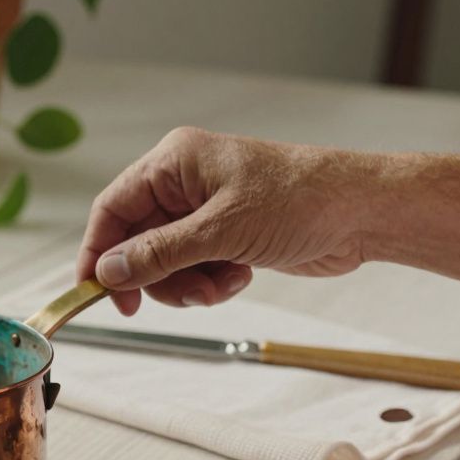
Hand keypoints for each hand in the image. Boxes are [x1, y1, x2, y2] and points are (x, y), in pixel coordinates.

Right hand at [77, 127, 370, 314]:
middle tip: (178, 296)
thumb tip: (108, 272)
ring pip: (164, 262)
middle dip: (156, 275)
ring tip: (220, 285)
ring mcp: (205, 211)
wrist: (364, 213)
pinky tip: (241, 276)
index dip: (98, 251)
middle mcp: (184, 184)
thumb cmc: (301, 200)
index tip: (96, 290)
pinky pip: (193, 269)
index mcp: (174, 163)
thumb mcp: (221, 230)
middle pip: (136, 241)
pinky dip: (210, 282)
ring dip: (186, 284)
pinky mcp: (225, 236)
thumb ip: (159, 253)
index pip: (112, 208)